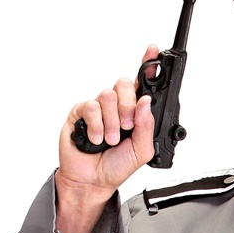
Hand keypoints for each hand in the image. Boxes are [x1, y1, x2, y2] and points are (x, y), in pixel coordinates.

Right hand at [55, 43, 159, 198]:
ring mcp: (98, 107)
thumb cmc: (116, 166)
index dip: (148, 66)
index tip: (153, 51)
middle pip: (124, 84)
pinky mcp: (80, 111)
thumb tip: (146, 101)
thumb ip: (147, 127)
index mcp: (134, 112)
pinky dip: (96, 125)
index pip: (142, 84)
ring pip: (108, 96)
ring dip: (112, 122)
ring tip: (110, 141)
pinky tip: (96, 139)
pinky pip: (91, 107)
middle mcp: (116, 105)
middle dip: (128, 106)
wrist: (93, 181)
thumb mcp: (141, 151)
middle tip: (127, 127)